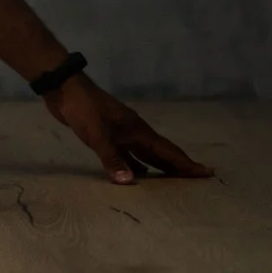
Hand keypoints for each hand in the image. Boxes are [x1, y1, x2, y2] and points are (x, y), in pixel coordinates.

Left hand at [42, 76, 212, 183]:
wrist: (65, 90)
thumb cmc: (85, 110)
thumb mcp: (99, 136)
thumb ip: (112, 159)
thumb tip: (130, 182)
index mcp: (138, 131)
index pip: (168, 151)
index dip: (186, 164)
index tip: (206, 172)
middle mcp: (134, 131)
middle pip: (161, 152)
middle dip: (177, 166)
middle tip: (195, 179)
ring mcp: (120, 132)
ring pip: (144, 152)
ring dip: (156, 166)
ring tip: (169, 181)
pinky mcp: (106, 133)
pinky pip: (127, 152)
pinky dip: (134, 163)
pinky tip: (135, 172)